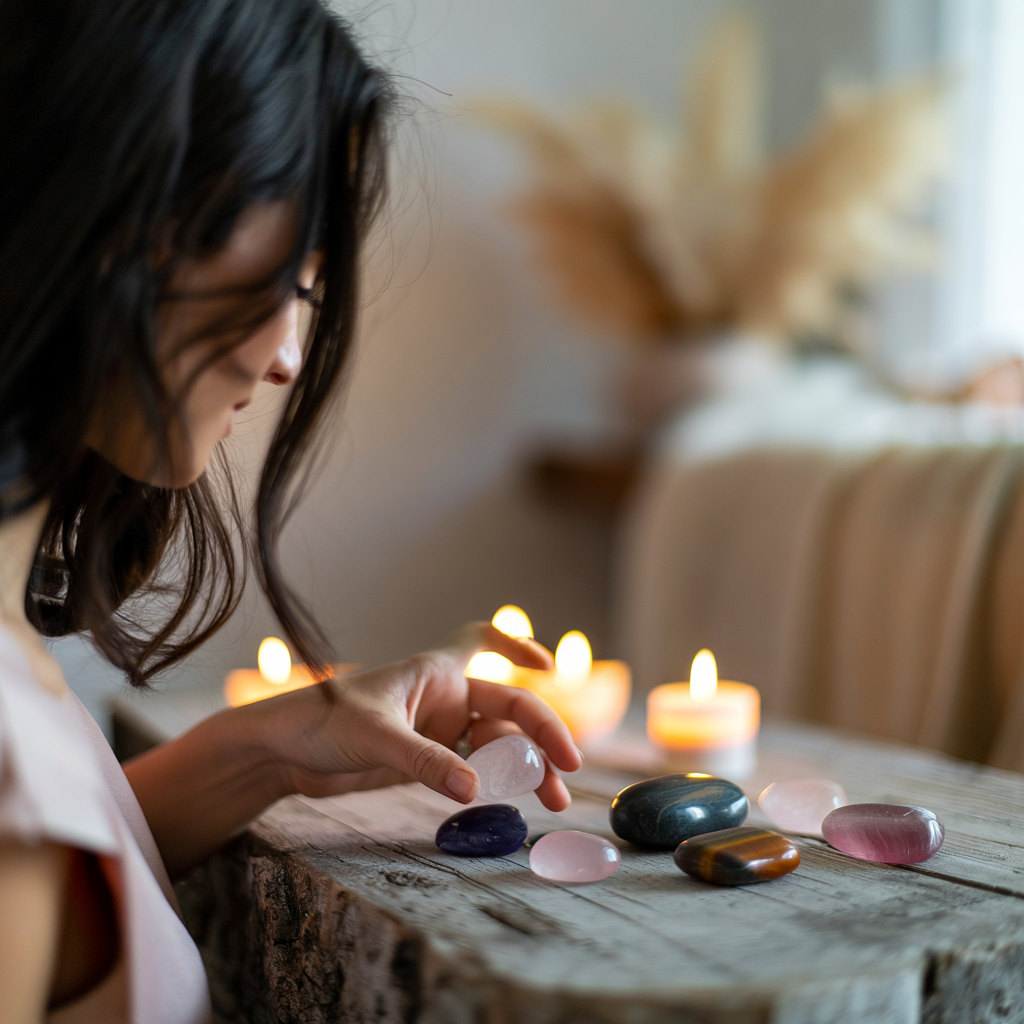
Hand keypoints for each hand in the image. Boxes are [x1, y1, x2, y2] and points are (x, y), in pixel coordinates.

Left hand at [254, 623, 581, 811]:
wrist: (281, 754)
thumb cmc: (319, 722)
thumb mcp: (374, 737)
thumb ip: (425, 761)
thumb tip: (476, 790)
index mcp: (433, 672)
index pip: (482, 641)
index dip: (519, 648)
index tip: (548, 667)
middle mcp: (442, 697)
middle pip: (508, 710)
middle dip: (542, 738)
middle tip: (567, 772)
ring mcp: (436, 730)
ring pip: (496, 745)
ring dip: (525, 769)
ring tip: (550, 800)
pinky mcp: (426, 762)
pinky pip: (473, 770)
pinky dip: (496, 784)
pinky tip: (511, 804)